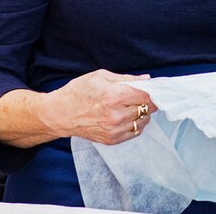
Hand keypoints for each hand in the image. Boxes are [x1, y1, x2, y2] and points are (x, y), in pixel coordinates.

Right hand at [40, 69, 157, 144]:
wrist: (59, 114)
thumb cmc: (77, 92)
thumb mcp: (100, 76)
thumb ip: (126, 79)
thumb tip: (146, 79)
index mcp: (114, 96)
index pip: (146, 95)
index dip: (154, 91)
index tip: (156, 89)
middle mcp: (116, 115)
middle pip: (147, 108)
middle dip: (148, 101)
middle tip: (143, 96)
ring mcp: (114, 130)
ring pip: (143, 121)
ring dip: (143, 113)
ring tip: (133, 106)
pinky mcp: (111, 140)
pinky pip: (135, 132)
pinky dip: (136, 124)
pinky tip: (127, 116)